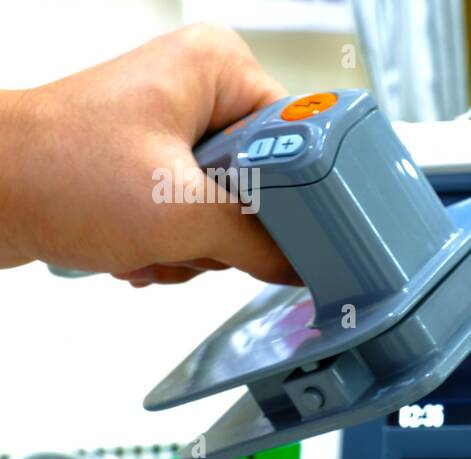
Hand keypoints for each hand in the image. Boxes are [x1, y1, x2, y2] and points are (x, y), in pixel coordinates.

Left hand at [0, 23, 298, 286]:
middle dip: (228, 230)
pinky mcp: (149, 163)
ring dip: (193, 247)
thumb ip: (259, 243)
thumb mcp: (182, 214)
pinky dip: (169, 247)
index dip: (297, 194)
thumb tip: (303, 266)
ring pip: (229, 211)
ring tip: (150, 244)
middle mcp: (199, 88)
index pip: (302, 136)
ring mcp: (172, 127)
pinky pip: (193, 219)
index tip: (282, 230)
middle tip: (191, 235)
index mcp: (219, 67)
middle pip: (266, 182)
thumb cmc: (53, 171)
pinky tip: (135, 251)